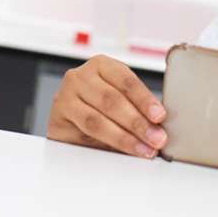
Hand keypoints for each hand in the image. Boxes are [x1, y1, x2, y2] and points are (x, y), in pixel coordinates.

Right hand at [45, 54, 167, 158]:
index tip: (159, 116)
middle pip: (111, 100)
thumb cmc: (99, 107)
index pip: (125, 80)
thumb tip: (160, 128)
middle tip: (156, 139)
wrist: (68, 119)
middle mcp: (80, 77)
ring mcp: (66, 97)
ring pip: (97, 119)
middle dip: (137, 122)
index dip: (144, 99)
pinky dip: (106, 144)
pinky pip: (83, 134)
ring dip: (124, 137)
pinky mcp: (58, 119)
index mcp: (102, 65)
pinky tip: (121, 151)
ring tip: (144, 149)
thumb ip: (135, 109)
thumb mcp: (118, 99)